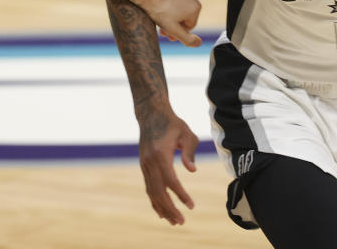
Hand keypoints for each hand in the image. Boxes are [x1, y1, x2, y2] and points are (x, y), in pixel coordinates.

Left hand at [127, 0, 201, 46]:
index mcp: (196, 8)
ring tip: (163, 5)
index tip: (164, 31)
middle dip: (176, 17)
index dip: (176, 29)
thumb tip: (199, 43)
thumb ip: (187, 38)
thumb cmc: (156, 8)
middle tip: (161, 20)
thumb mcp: (171, 28)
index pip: (189, 24)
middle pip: (187, 11)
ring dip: (177, 2)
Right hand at [138, 110, 198, 224]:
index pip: (170, 181)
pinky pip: (148, 187)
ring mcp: (144, 165)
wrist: (151, 114)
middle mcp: (149, 162)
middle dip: (170, 208)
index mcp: (160, 155)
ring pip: (152, 192)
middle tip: (181, 222)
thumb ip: (189, 152)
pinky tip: (161, 212)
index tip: (191, 206)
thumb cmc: (172, 123)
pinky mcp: (143, 165)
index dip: (181, 195)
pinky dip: (154, 200)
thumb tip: (192, 170)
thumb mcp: (186, 133)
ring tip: (173, 221)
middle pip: (159, 191)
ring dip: (162, 208)